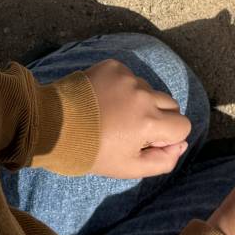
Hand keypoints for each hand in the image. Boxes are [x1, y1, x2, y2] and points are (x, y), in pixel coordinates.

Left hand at [83, 59, 191, 177]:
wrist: (51, 125)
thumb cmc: (90, 151)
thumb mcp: (128, 168)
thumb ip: (162, 161)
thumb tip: (181, 145)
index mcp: (149, 121)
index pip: (182, 126)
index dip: (167, 138)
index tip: (145, 142)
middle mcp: (143, 94)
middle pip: (171, 105)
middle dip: (159, 118)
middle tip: (131, 130)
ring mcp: (127, 77)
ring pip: (149, 90)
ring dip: (139, 102)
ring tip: (113, 115)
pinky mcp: (113, 66)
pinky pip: (130, 77)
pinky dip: (123, 89)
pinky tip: (104, 100)